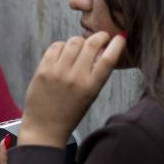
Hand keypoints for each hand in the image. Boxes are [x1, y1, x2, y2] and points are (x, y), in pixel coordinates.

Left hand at [19, 32, 124, 146]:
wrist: (45, 128)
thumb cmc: (70, 112)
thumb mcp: (90, 96)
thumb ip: (96, 74)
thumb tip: (103, 49)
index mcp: (91, 87)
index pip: (108, 59)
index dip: (116, 44)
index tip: (120, 37)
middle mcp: (75, 78)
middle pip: (91, 44)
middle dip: (99, 36)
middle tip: (101, 37)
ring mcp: (57, 72)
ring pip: (73, 42)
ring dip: (80, 41)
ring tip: (80, 47)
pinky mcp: (43, 70)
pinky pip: (55, 47)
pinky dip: (62, 45)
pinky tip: (64, 52)